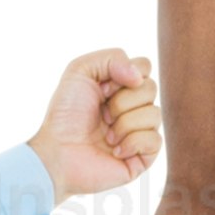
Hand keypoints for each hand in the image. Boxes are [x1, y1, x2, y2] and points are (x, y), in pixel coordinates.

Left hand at [42, 46, 163, 199]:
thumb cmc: (65, 115)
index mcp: (121, 86)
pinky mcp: (144, 155)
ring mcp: (140, 131)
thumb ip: (111, 58)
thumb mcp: (79, 71)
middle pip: (151, 89)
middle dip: (122, 102)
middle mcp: (133, 107)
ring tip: (107, 136)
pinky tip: (116, 151)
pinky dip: (132, 143)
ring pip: (154, 114)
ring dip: (124, 124)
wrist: (59, 152)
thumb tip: (139, 77)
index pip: (144, 67)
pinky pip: (155, 139)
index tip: (102, 89)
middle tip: (102, 115)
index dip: (123, 75)